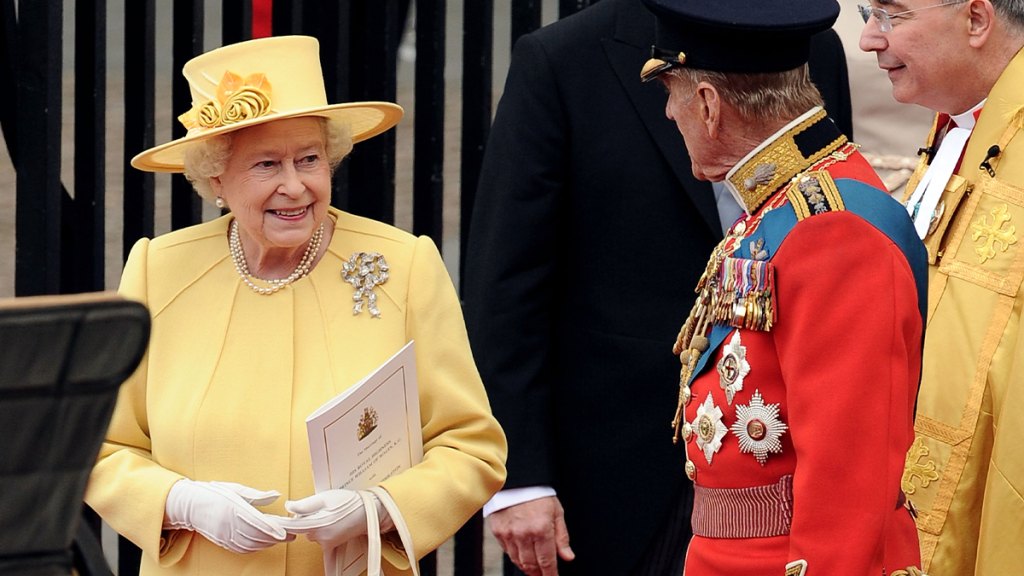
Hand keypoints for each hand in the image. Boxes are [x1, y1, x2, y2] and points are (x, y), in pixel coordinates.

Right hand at [163, 479, 290, 552]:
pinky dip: (256, 547)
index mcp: (232, 507)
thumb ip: (257, 494)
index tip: (285, 532)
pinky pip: (242, 549)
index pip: (256, 521)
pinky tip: (264, 542)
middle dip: (275, 538)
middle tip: (291, 535)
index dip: (272, 529)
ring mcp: (224, 535)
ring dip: (267, 543)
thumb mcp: (236, 488)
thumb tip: (276, 495)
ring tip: (280, 538)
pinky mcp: (222, 542)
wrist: (190, 505)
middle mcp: (227, 523)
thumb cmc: (214, 493)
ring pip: (250, 544)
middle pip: (256, 536)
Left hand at [272, 488, 389, 547]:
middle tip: (320, 508)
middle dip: (306, 518)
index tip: (271, 521)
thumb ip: (304, 504)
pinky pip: (325, 554)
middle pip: (302, 527)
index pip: (292, 525)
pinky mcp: (333, 545)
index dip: (281, 522)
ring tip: (329, 514)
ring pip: (312, 533)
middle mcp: (320, 536)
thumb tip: (288, 506)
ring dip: (315, 525)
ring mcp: (326, 542)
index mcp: (316, 524)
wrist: (368, 510)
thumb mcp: (324, 497)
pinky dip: (323, 555)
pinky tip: (326, 568)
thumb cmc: (348, 502)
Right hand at [488, 496, 573, 575]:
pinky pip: (507, 551)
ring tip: (534, 566)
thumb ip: (562, 537)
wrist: (517, 479)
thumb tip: (568, 557)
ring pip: (518, 561)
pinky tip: (522, 552)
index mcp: (541, 529)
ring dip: (527, 567)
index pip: (547, 562)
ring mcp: (509, 534)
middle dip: (539, 574)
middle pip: (531, 565)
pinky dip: (516, 556)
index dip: (551, 575)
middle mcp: (523, 534)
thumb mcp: (557, 512)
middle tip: (544, 574)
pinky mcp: (498, 531)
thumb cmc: (539, 494)